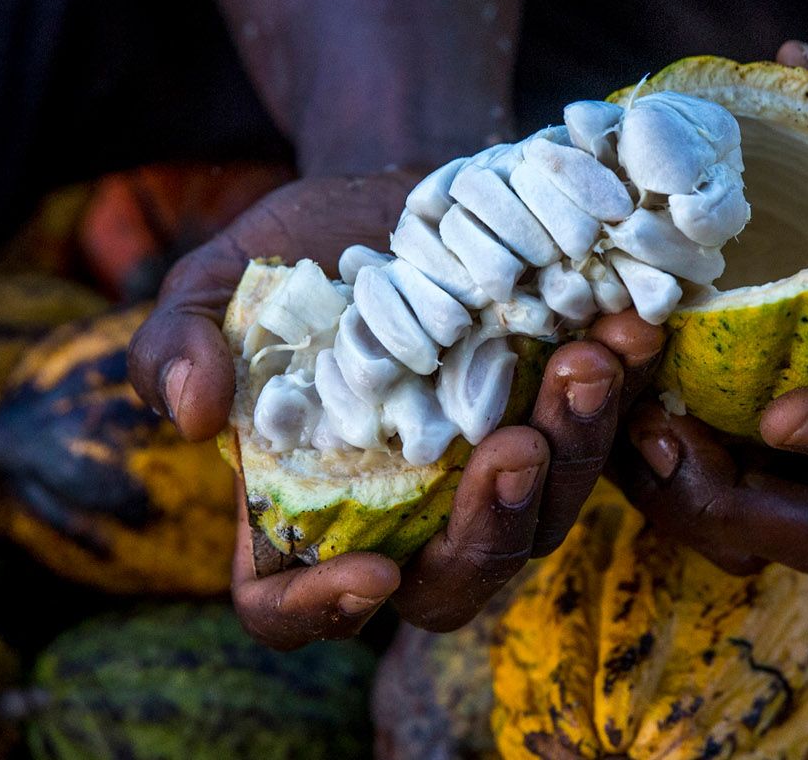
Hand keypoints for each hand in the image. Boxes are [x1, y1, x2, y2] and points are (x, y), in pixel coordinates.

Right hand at [128, 173, 664, 644]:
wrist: (398, 192)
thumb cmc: (300, 254)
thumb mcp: (220, 279)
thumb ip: (176, 341)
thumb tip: (196, 415)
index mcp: (301, 510)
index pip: (287, 611)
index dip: (322, 614)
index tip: (370, 570)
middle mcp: (406, 517)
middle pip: (452, 585)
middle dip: (491, 529)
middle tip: (512, 446)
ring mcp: (492, 478)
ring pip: (546, 517)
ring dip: (575, 449)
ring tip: (588, 361)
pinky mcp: (562, 424)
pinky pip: (607, 437)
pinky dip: (626, 391)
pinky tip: (631, 328)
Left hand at [610, 43, 807, 574]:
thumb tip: (807, 58)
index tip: (783, 414)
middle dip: (732, 503)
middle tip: (652, 437)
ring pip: (762, 534)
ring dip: (682, 501)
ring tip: (619, 426)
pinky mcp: (792, 461)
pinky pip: (729, 502)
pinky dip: (669, 479)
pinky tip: (616, 413)